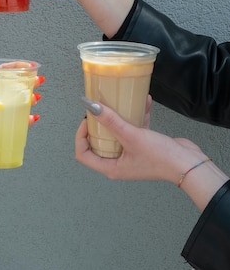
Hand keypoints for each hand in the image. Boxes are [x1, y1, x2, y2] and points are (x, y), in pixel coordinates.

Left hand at [0, 72, 43, 158]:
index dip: (15, 69)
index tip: (30, 67)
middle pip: (10, 87)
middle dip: (25, 83)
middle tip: (39, 81)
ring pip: (12, 104)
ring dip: (25, 101)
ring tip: (36, 99)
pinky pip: (8, 124)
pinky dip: (21, 122)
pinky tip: (31, 119)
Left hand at [75, 96, 203, 183]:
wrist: (189, 163)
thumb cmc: (160, 157)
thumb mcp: (132, 136)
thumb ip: (111, 120)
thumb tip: (91, 106)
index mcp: (111, 167)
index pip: (83, 154)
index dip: (80, 136)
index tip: (85, 119)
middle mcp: (119, 163)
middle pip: (98, 142)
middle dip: (97, 124)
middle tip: (98, 109)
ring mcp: (131, 154)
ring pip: (116, 134)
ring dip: (116, 118)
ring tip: (116, 102)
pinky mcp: (143, 146)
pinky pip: (134, 129)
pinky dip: (137, 116)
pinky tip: (143, 101)